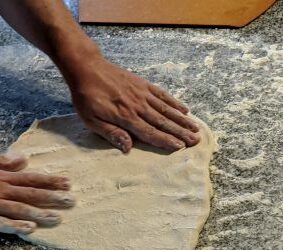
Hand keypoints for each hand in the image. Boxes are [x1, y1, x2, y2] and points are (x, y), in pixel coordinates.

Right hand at [0, 154, 74, 233]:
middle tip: (72, 201)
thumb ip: (3, 162)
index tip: (68, 183)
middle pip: (30, 194)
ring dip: (39, 214)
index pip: (31, 179)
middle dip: (53, 197)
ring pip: (18, 209)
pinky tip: (29, 230)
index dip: (51, 181)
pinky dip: (14, 226)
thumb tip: (24, 159)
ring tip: (57, 218)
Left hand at [68, 56, 200, 152]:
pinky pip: (162, 95)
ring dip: (182, 120)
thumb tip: (128, 148)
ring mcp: (142, 94)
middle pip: (162, 122)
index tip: (179, 147)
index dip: (165, 140)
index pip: (149, 132)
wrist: (87, 67)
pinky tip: (185, 110)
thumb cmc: (86, 97)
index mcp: (125, 117)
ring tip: (196, 128)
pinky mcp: (143, 84)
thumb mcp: (91, 120)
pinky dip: (175, 103)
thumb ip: (111, 133)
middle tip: (195, 140)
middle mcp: (138, 106)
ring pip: (166, 109)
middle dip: (180, 132)